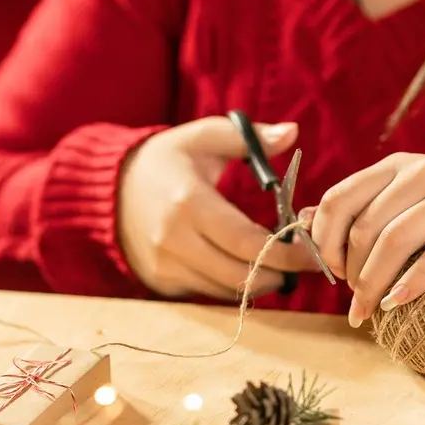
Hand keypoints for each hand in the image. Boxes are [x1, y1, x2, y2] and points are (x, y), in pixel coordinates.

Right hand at [117, 117, 317, 298]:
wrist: (111, 189)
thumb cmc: (167, 160)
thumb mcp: (203, 136)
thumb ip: (248, 138)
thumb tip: (291, 132)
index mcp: (188, 202)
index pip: (247, 242)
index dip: (286, 254)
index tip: (312, 253)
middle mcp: (172, 240)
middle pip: (240, 275)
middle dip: (279, 275)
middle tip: (303, 265)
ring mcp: (163, 265)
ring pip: (226, 290)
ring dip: (258, 282)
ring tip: (277, 265)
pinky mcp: (160, 282)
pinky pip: (208, 292)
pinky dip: (232, 284)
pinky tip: (243, 266)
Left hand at [304, 153, 424, 326]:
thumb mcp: (398, 203)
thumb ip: (355, 211)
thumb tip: (302, 221)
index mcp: (394, 167)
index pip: (338, 199)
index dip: (325, 241)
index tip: (332, 271)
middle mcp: (422, 171)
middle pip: (365, 227)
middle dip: (352, 271)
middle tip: (356, 297)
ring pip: (396, 240)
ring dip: (375, 283)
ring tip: (371, 308)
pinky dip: (413, 282)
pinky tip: (398, 302)